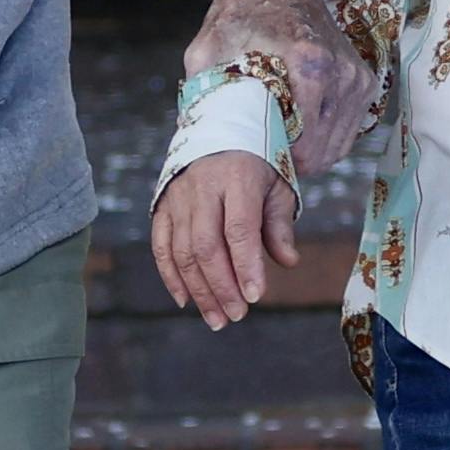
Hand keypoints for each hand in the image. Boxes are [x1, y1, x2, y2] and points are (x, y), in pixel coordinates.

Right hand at [152, 151, 297, 331]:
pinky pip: (162, 247)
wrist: (217, 131)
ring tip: (217, 318)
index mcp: (237, 179)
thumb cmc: (254, 166)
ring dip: (199, 290)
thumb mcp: (276, 187)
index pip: (239, 229)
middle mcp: (202, 188)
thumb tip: (288, 262)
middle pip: (206, 246)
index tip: (255, 297)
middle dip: (221, 286)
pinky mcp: (162, 207)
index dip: (246, 266)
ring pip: (183, 252)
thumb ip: (279, 225)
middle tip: (237, 315)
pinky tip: (186, 301)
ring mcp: (178, 198)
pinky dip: (171, 277)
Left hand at [189, 0, 374, 176]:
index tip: (254, 159)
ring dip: (310, 152)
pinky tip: (300, 126)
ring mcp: (356, 78)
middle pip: (321, 154)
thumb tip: (200, 143)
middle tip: (263, 153)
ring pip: (337, 147)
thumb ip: (204, 94)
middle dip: (292, 161)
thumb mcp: (208, 50)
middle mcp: (340, 74)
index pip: (302, 148)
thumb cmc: (241, 12)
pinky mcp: (364, 81)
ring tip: (280, 139)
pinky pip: (348, 131)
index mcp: (308, 67)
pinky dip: (325, 138)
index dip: (275, 162)